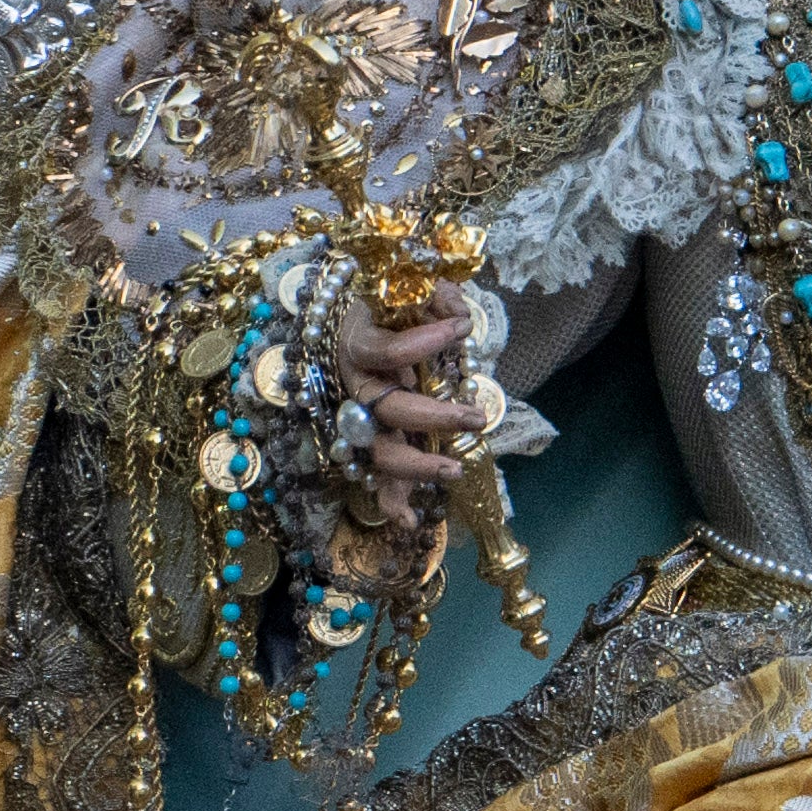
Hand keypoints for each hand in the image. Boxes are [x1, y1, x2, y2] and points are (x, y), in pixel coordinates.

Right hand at [337, 302, 484, 552]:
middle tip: (474, 418)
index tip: (462, 326)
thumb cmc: (376, 300)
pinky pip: (375, 475)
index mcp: (355, 346)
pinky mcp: (367, 439)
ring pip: (378, 451)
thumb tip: (460, 312)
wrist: (337, 315)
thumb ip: (431, 295)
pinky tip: (412, 523)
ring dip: (416, 466)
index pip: (388, 352)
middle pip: (387, 411)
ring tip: (455, 470)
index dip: (425, 342)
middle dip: (433, 417)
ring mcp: (357, 417)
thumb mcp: (400, 287)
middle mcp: (352, 386)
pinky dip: (391, 502)